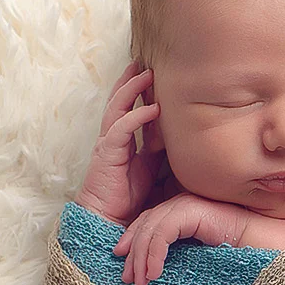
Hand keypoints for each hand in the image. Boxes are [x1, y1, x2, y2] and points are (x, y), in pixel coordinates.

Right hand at [71, 62, 164, 225]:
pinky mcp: (108, 154)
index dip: (137, 91)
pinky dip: (136, 115)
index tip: (151, 75)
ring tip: (146, 73)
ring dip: (132, 89)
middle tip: (144, 62)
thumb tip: (177, 136)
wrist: (107, 221)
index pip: (127, 108)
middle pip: (119, 100)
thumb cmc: (127, 199)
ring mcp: (108, 144)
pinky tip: (152, 107)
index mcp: (120, 141)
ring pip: (117, 107)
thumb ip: (158, 151)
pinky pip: (121, 128)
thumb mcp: (149, 170)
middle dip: (130, 80)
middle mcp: (112, 138)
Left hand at [111, 193, 257, 284]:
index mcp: (180, 214)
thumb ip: (177, 257)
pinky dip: (155, 252)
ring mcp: (186, 205)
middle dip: (132, 254)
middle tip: (128, 279)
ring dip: (141, 257)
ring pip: (150, 229)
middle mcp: (180, 206)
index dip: (132, 245)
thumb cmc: (233, 256)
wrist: (262, 247)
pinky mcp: (192, 211)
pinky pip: (164, 231)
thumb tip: (150, 276)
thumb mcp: (195, 258)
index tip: (126, 268)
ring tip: (141, 282)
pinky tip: (155, 273)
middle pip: (144, 226)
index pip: (147, 225)